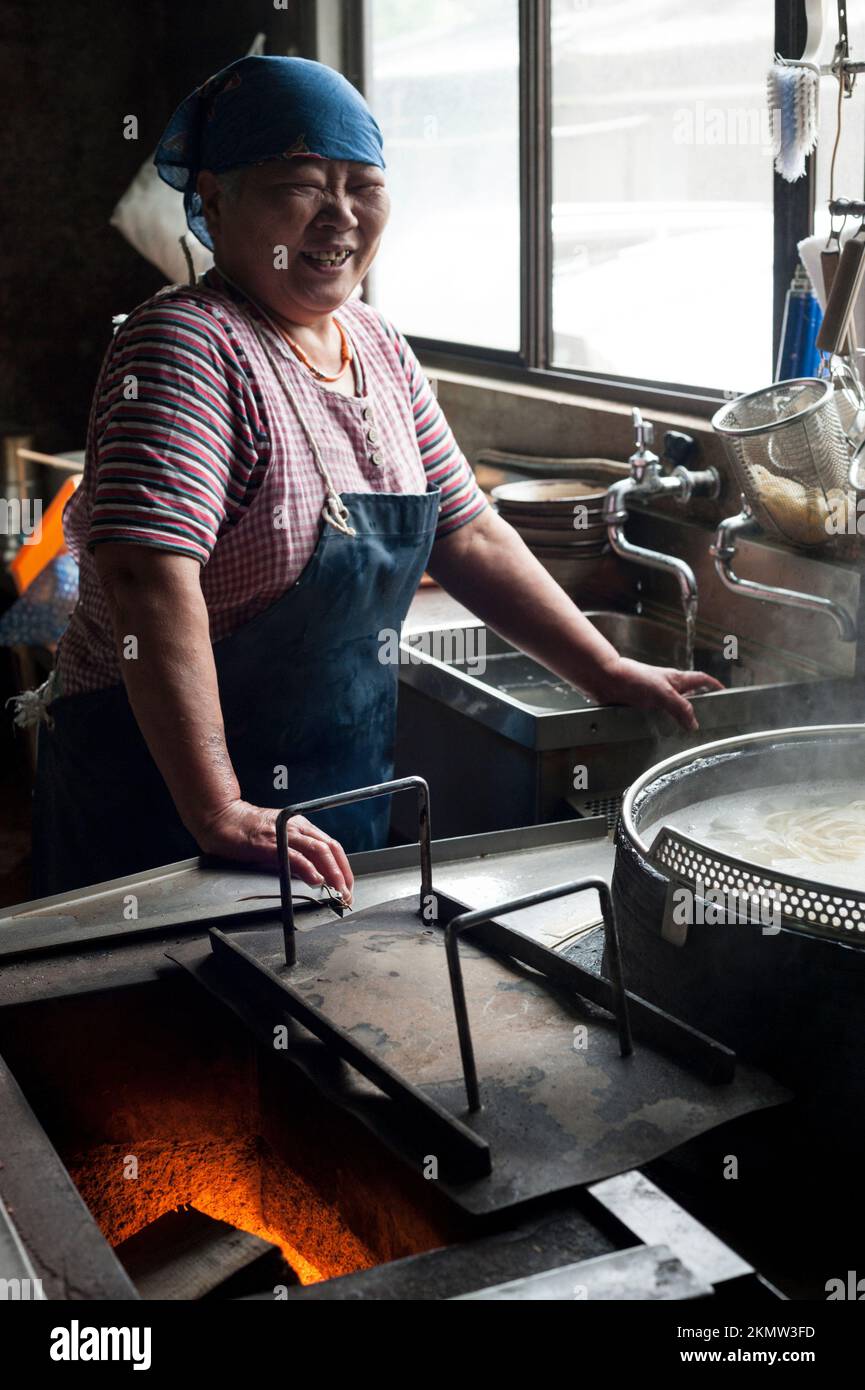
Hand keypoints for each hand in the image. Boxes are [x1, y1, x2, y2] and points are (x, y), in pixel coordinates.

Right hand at [193, 800, 353, 902]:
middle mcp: (297, 827)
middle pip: (331, 849)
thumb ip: (295, 853)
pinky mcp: (272, 844)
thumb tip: (312, 874)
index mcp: (301, 826)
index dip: (343, 867)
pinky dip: (309, 869)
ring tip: (338, 890)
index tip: (346, 885)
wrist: (223, 818)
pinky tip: (315, 881)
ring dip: (333, 873)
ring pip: (320, 851)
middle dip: (343, 873)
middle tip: (347, 894)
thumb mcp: (278, 840)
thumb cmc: (247, 830)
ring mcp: (285, 834)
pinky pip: (296, 856)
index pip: (332, 846)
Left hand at [590, 657, 722, 732]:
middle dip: (697, 705)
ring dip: (677, 717)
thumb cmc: (634, 678)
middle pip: (688, 694)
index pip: (701, 679)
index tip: (723, 692)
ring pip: (671, 706)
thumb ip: (681, 708)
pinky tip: (659, 732)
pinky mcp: (640, 702)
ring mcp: (653, 694)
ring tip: (683, 732)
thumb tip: (694, 724)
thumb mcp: (664, 693)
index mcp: (677, 679)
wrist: (606, 679)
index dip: (713, 685)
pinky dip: (660, 722)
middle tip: (705, 718)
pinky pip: (655, 714)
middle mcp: (666, 685)